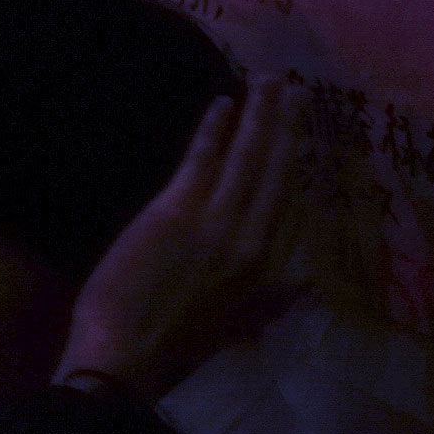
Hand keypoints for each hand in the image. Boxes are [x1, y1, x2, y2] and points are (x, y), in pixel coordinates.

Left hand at [59, 78, 306, 399]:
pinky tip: (222, 104)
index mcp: (265, 269)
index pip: (284, 203)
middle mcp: (252, 242)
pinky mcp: (179, 211)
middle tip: (294, 86)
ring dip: (258, 115)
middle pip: (275, 172)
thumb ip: (272, 303)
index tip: (297, 130)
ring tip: (267, 80)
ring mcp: (218, 224)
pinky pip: (203, 160)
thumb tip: (307, 288)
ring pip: (247, 158)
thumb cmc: (173, 343)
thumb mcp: (237, 328)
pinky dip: (214, 130)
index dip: (293, 163)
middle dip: (285, 126)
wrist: (127, 352)